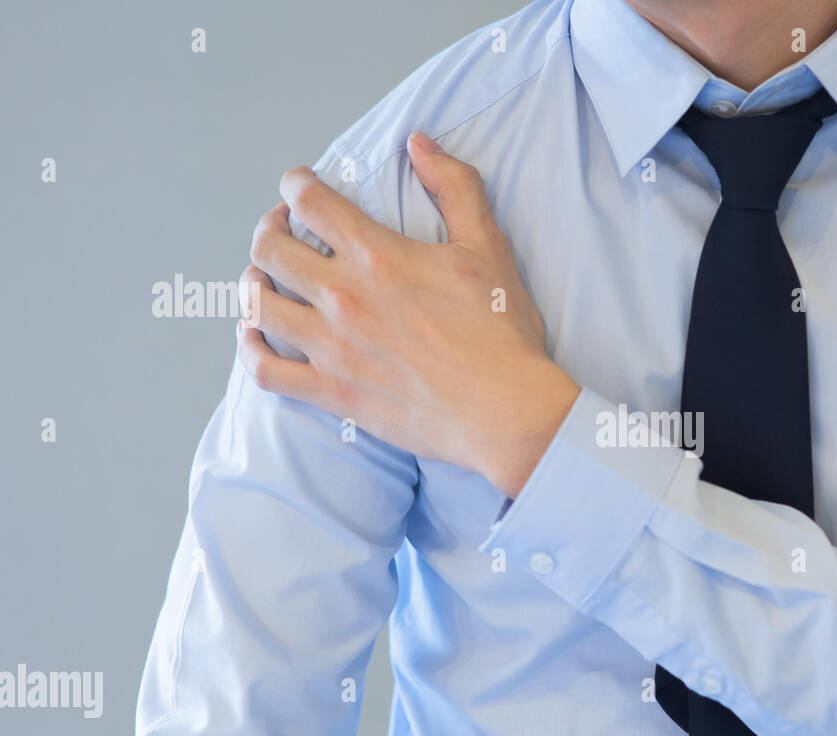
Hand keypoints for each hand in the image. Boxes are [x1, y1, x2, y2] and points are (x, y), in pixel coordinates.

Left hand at [237, 131, 579, 497]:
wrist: (506, 410)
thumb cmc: (501, 332)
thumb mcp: (488, 247)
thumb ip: (456, 187)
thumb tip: (419, 144)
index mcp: (378, 256)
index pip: (310, 201)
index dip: (296, 184)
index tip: (300, 187)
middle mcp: (344, 298)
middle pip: (269, 249)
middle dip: (268, 229)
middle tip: (281, 231)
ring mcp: (332, 348)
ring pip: (259, 306)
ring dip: (254, 285)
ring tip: (265, 281)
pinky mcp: (332, 393)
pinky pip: (266, 372)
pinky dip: (250, 351)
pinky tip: (253, 338)